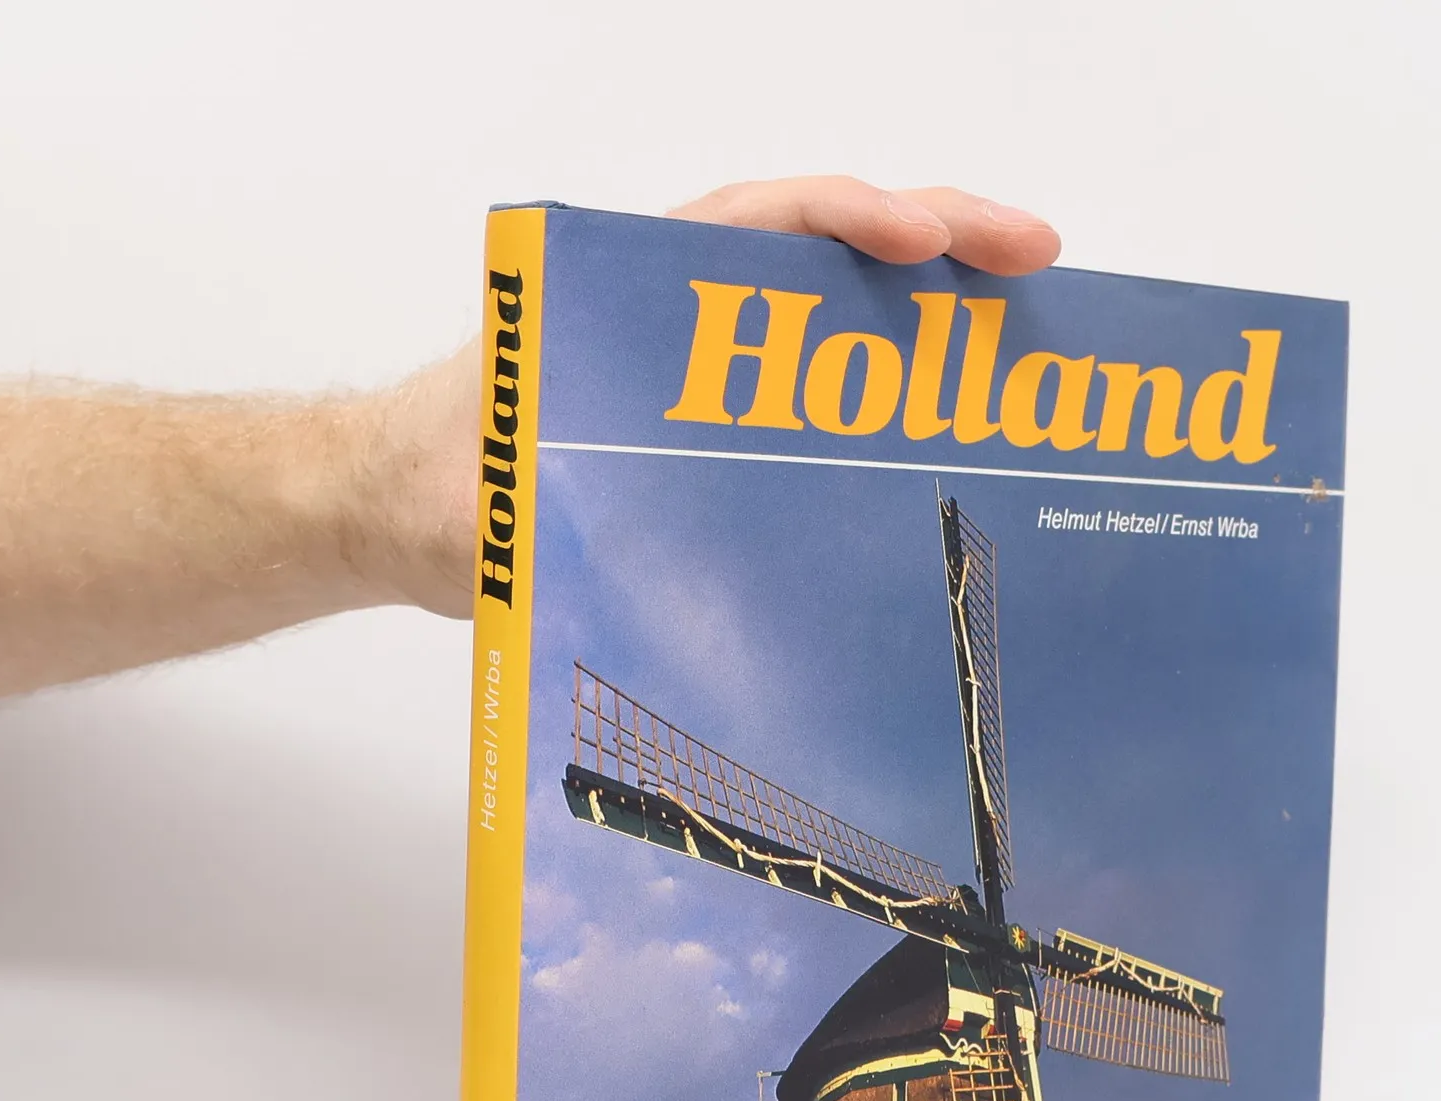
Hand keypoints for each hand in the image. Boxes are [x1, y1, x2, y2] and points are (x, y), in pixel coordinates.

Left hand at [367, 179, 1061, 618]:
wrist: (403, 516)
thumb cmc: (439, 490)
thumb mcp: (496, 492)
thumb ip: (556, 503)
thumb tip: (648, 543)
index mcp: (627, 295)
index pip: (757, 227)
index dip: (848, 218)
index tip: (922, 240)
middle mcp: (682, 314)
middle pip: (825, 250)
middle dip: (937, 240)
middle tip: (1037, 258)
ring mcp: (710, 367)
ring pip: (837, 314)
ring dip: (931, 313)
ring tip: (1027, 334)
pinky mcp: (720, 423)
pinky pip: (822, 394)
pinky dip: (892, 389)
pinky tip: (953, 418)